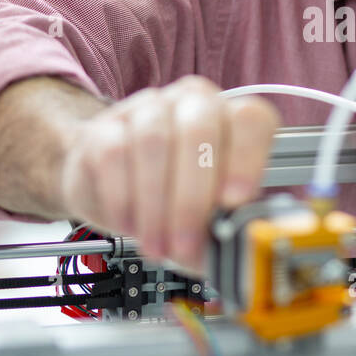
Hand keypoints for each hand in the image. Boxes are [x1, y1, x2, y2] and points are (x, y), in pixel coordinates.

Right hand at [59, 76, 279, 274]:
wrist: (111, 185)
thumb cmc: (174, 202)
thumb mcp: (211, 219)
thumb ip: (230, 230)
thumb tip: (242, 251)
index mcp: (231, 119)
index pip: (250, 119)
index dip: (246, 157)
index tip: (235, 200)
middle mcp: (192, 104)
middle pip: (198, 131)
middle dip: (192, 198)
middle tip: (185, 244)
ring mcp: (147, 109)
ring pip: (153, 142)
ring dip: (155, 205)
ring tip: (157, 245)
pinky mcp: (105, 127)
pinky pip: (113, 154)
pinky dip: (122, 198)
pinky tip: (130, 225)